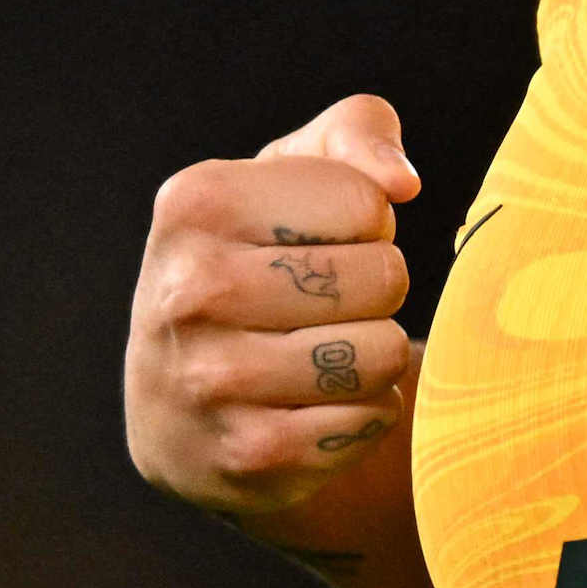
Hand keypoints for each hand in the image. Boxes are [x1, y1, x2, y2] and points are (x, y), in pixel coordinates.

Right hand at [124, 94, 422, 516]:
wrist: (184, 404)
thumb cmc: (263, 258)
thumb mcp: (296, 172)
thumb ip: (359, 132)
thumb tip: (401, 182)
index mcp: (194, 203)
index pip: (368, 202)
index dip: (368, 223)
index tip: (316, 241)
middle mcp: (186, 291)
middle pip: (384, 278)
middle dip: (378, 289)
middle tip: (325, 302)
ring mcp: (210, 381)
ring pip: (383, 353)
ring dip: (375, 353)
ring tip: (322, 350)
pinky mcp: (247, 455)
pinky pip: (371, 418)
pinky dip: (363, 412)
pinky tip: (311, 406)